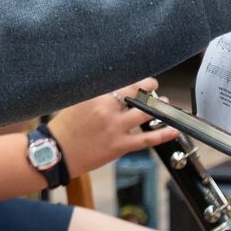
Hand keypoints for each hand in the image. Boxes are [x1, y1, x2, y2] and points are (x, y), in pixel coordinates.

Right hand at [48, 78, 172, 174]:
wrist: (56, 153)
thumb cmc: (64, 128)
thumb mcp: (76, 102)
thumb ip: (96, 94)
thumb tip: (114, 87)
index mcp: (96, 96)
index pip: (123, 82)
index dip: (135, 79)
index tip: (140, 77)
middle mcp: (107, 110)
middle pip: (137, 94)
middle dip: (149, 87)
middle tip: (153, 85)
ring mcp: (115, 128)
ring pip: (145, 113)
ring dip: (159, 107)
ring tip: (165, 103)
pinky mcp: (120, 146)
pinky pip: (147, 139)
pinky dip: (163, 134)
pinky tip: (174, 129)